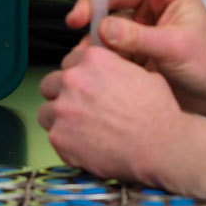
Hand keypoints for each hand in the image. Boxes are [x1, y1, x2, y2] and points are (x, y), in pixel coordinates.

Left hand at [37, 46, 182, 184]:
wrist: (159, 144)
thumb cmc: (157, 112)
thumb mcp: (144, 74)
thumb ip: (117, 69)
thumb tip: (112, 73)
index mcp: (93, 60)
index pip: (70, 62)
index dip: (78, 76)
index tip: (84, 86)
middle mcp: (73, 80)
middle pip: (51, 84)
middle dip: (63, 96)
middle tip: (81, 110)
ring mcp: (63, 109)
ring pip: (46, 112)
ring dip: (59, 120)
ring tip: (80, 131)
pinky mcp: (59, 137)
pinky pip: (53, 137)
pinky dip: (66, 143)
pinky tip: (86, 146)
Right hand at [64, 0, 205, 116]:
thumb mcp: (175, 47)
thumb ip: (139, 37)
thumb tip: (103, 28)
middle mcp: (154, 3)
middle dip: (94, 5)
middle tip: (75, 21)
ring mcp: (142, 25)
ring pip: (108, 18)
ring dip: (92, 30)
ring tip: (82, 50)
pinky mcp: (133, 47)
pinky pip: (109, 42)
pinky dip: (97, 49)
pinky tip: (88, 60)